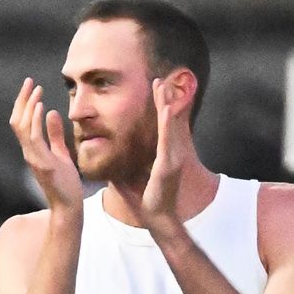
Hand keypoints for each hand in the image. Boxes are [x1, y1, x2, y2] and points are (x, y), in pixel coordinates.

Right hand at [9, 78, 81, 213]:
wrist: (68, 205)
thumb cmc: (65, 183)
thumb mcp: (61, 154)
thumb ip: (55, 134)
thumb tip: (51, 113)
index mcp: (32, 150)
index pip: (22, 122)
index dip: (24, 104)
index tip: (32, 86)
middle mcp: (29, 152)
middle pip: (17, 121)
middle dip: (22, 100)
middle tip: (30, 81)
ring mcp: (33, 158)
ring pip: (22, 128)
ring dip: (28, 107)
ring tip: (37, 90)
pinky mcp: (42, 163)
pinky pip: (34, 139)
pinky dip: (35, 121)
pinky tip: (41, 107)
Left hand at [138, 76, 190, 229]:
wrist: (159, 214)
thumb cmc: (150, 196)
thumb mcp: (141, 171)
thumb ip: (135, 160)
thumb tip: (120, 152)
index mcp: (165, 151)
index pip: (163, 123)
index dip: (161, 105)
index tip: (156, 87)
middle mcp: (171, 151)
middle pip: (170, 119)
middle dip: (166, 98)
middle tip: (161, 78)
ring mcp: (172, 156)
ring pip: (171, 125)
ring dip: (169, 105)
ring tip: (165, 87)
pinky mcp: (169, 164)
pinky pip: (168, 140)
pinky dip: (169, 124)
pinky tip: (168, 110)